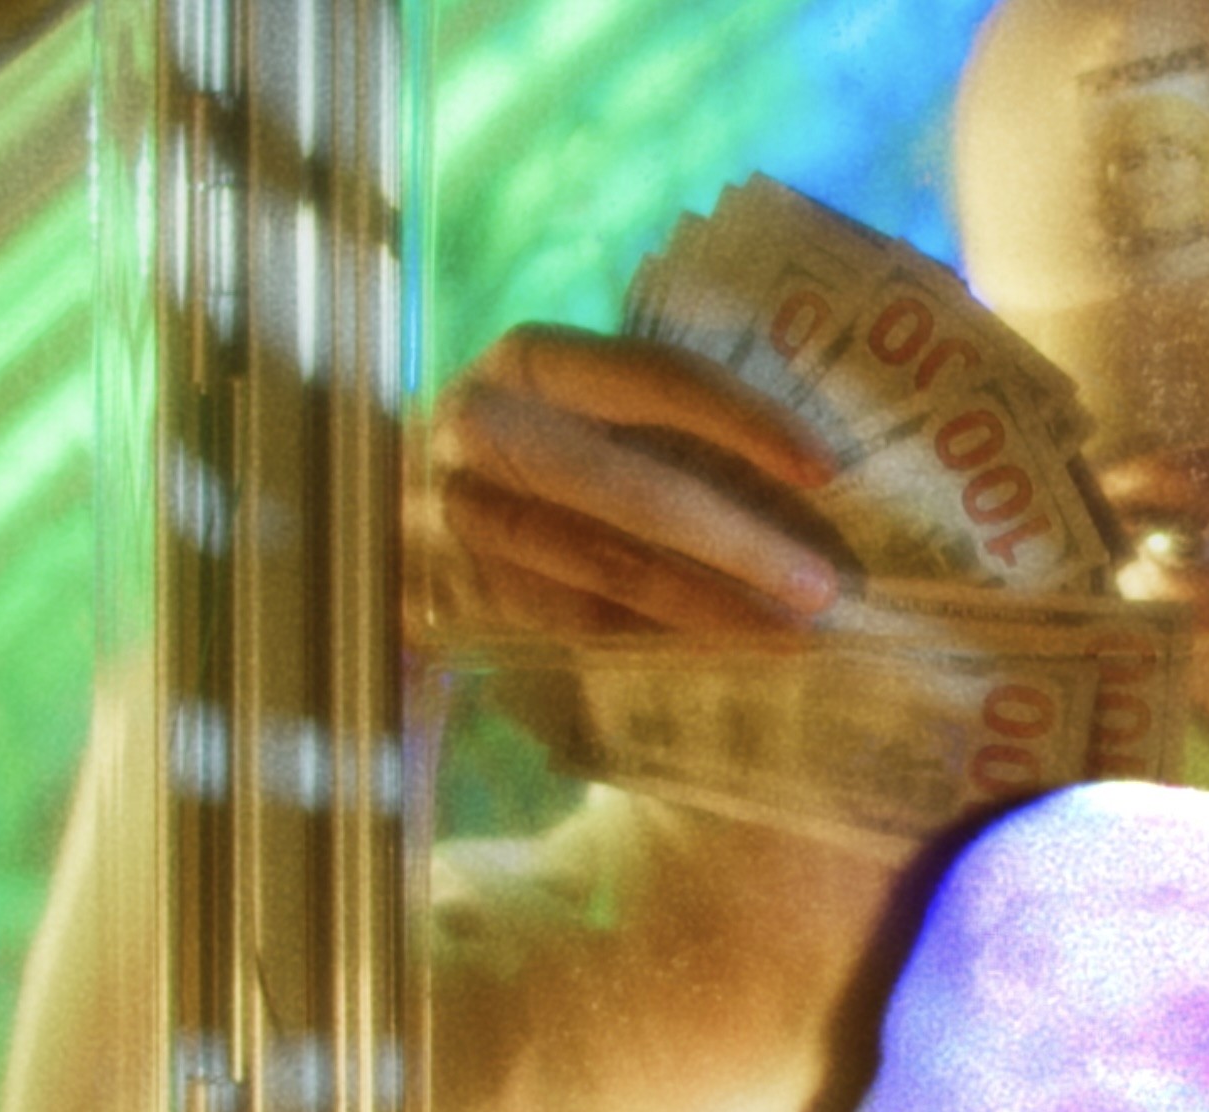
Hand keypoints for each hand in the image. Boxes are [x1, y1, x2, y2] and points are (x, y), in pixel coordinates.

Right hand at [423, 324, 849, 639]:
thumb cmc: (524, 446)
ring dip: (709, 608)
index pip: (656, 378)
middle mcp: (486, 427)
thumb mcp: (572, 405)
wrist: (379, 501)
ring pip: (606, 568)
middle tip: (822, 588)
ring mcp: (464, 514)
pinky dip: (656, 638)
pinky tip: (720, 653)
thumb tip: (805, 475)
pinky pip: (575, 618)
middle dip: (739, 543)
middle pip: (634, 490)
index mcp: (533, 360)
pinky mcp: (456, 591)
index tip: (828, 468)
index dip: (747, 421)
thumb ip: (656, 424)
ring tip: (789, 635)